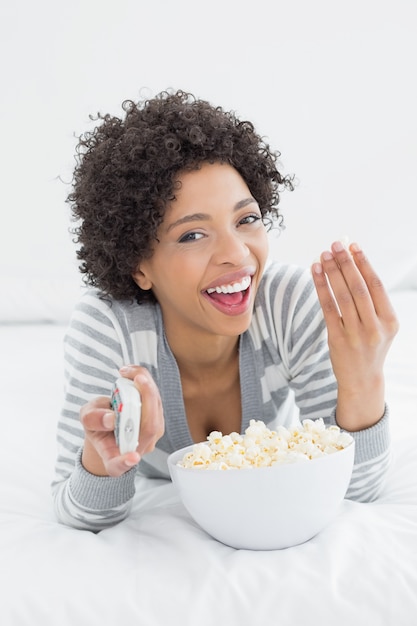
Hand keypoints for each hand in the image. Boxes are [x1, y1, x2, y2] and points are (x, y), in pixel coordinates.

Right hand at [80, 366, 164, 476]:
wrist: (108, 425)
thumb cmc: (97, 425)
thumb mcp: (86, 420)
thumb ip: (93, 420)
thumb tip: (110, 418)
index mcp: (112, 458)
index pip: (118, 466)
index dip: (124, 462)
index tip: (132, 457)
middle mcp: (135, 450)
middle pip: (148, 428)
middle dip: (147, 399)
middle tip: (137, 378)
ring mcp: (150, 436)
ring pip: (156, 411)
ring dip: (147, 386)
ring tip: (129, 372)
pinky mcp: (156, 421)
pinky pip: (157, 403)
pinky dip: (147, 385)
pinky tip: (135, 374)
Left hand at [311, 241, 398, 430]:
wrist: (362, 379)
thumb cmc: (371, 345)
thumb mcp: (382, 325)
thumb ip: (372, 300)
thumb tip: (354, 263)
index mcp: (390, 320)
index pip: (376, 285)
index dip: (363, 263)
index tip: (353, 246)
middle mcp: (375, 327)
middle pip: (358, 288)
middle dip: (345, 263)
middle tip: (335, 245)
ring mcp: (356, 335)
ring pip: (342, 296)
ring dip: (331, 272)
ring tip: (323, 255)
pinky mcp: (337, 339)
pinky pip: (327, 308)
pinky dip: (321, 287)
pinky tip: (315, 272)